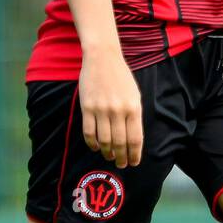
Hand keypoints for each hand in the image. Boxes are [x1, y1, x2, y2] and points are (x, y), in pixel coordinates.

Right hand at [78, 51, 143, 167]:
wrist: (102, 58)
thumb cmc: (121, 77)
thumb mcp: (134, 94)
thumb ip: (134, 115)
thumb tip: (133, 139)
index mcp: (133, 107)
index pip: (135, 138)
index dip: (135, 154)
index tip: (134, 162)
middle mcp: (118, 110)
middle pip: (120, 143)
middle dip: (121, 157)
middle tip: (121, 164)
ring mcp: (101, 109)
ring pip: (104, 140)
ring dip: (107, 152)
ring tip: (109, 157)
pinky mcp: (87, 107)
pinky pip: (89, 132)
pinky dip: (93, 143)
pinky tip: (96, 147)